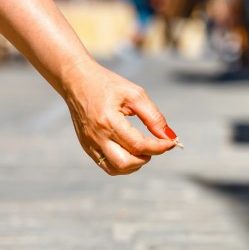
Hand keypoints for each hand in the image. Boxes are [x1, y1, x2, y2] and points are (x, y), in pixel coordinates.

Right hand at [60, 59, 177, 174]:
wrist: (76, 80)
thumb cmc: (107, 84)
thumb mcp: (135, 95)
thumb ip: (154, 117)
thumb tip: (169, 137)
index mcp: (108, 121)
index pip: (139, 145)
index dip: (159, 147)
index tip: (171, 142)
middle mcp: (97, 136)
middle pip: (126, 163)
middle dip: (146, 158)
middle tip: (153, 145)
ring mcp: (89, 144)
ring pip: (116, 169)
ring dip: (135, 164)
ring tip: (142, 148)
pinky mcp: (86, 146)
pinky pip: (106, 165)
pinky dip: (123, 164)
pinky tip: (130, 150)